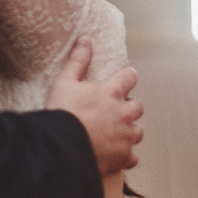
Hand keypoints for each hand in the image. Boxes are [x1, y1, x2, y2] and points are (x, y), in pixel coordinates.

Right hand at [45, 38, 142, 174]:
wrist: (59, 149)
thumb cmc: (61, 113)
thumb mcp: (64, 82)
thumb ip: (77, 61)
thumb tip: (86, 39)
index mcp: (111, 93)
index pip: (130, 77)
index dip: (127, 77)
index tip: (122, 80)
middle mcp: (123, 113)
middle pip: (138, 106)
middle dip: (128, 107)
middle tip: (113, 111)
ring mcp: (125, 137)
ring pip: (138, 131)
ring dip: (129, 131)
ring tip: (114, 133)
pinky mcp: (123, 158)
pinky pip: (133, 157)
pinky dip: (125, 155)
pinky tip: (114, 154)